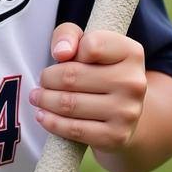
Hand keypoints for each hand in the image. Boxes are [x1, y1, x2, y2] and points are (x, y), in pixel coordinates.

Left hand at [28, 23, 146, 153]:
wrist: (121, 112)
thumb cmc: (98, 70)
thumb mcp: (85, 43)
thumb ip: (69, 34)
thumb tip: (61, 52)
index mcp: (131, 52)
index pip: (90, 46)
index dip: (68, 50)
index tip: (62, 57)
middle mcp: (134, 82)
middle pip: (73, 75)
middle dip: (48, 78)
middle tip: (41, 80)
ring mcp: (127, 112)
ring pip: (70, 104)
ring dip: (45, 100)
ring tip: (37, 96)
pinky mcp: (116, 137)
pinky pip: (75, 130)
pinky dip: (52, 122)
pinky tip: (43, 115)